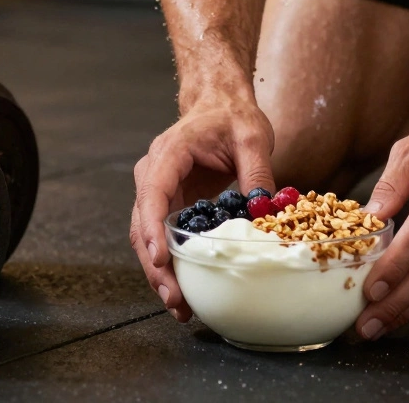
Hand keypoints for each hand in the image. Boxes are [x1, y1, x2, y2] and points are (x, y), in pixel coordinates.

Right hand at [130, 96, 275, 321]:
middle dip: (155, 264)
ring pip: (145, 235)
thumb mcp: (252, 138)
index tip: (160, 258)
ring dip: (158, 271)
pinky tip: (183, 288)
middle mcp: (153, 172)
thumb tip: (266, 213)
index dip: (153, 228)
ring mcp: (156, 188)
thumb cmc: (232, 116)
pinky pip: (159, 235)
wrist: (219, 103)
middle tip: (175, 298)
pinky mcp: (167, 202)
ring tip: (178, 306)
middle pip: (142, 223)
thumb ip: (257, 174)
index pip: (153, 193)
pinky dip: (168, 262)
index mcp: (169, 153)